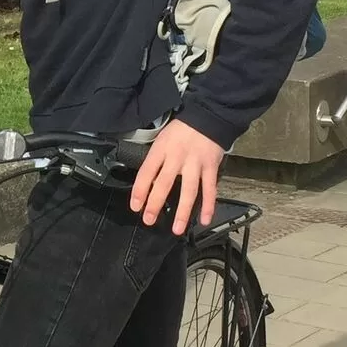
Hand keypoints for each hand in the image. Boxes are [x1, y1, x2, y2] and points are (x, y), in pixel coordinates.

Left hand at [129, 119, 224, 235]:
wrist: (207, 117)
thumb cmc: (181, 130)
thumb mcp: (162, 139)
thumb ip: (156, 159)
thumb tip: (147, 183)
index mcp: (161, 149)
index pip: (146, 172)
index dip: (139, 190)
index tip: (135, 206)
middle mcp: (177, 157)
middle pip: (164, 183)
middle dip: (155, 204)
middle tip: (149, 220)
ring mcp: (195, 164)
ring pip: (189, 191)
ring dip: (183, 212)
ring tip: (176, 229)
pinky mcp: (211, 167)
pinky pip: (209, 189)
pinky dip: (209, 206)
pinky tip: (204, 220)